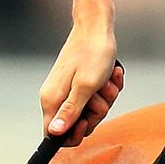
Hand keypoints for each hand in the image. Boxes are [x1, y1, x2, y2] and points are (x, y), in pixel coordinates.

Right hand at [39, 0, 122, 145]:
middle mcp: (57, 96)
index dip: (73, 135)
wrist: (97, 28)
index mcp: (52, 100)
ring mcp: (69, 89)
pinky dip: (108, 87)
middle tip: (101, 94)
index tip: (87, 122)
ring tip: (107, 81)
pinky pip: (98, 96)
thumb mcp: (85, 86)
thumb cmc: (93, 54)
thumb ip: (71, 111)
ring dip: (105, 97)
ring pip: (91, 109)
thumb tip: (54, 133)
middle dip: (96, 112)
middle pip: (78, 123)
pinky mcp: (80, 83)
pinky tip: (112, 75)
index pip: (54, 135)